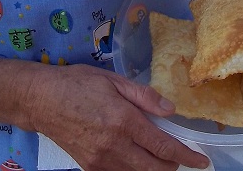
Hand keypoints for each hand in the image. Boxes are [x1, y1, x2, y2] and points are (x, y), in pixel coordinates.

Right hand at [30, 64, 209, 170]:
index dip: (186, 156)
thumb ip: (144, 96)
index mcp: (124, 121)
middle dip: (173, 166)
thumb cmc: (78, 84)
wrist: (41, 101)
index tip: (201, 161)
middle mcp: (114, 145)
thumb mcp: (114, 81)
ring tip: (161, 158)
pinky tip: (136, 160)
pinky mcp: (89, 167)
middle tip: (181, 157)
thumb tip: (171, 110)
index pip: (163, 146)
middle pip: (154, 168)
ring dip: (154, 170)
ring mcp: (100, 160)